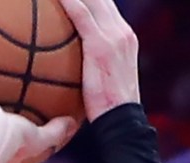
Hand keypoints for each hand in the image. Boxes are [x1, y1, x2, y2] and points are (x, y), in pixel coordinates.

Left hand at [54, 0, 143, 118]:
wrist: (121, 122)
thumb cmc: (106, 108)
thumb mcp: (100, 80)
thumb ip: (89, 65)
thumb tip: (66, 68)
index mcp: (123, 37)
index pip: (105, 7)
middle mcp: (122, 31)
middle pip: (101, 0)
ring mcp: (115, 37)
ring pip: (93, 1)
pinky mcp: (102, 46)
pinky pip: (83, 16)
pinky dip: (70, 2)